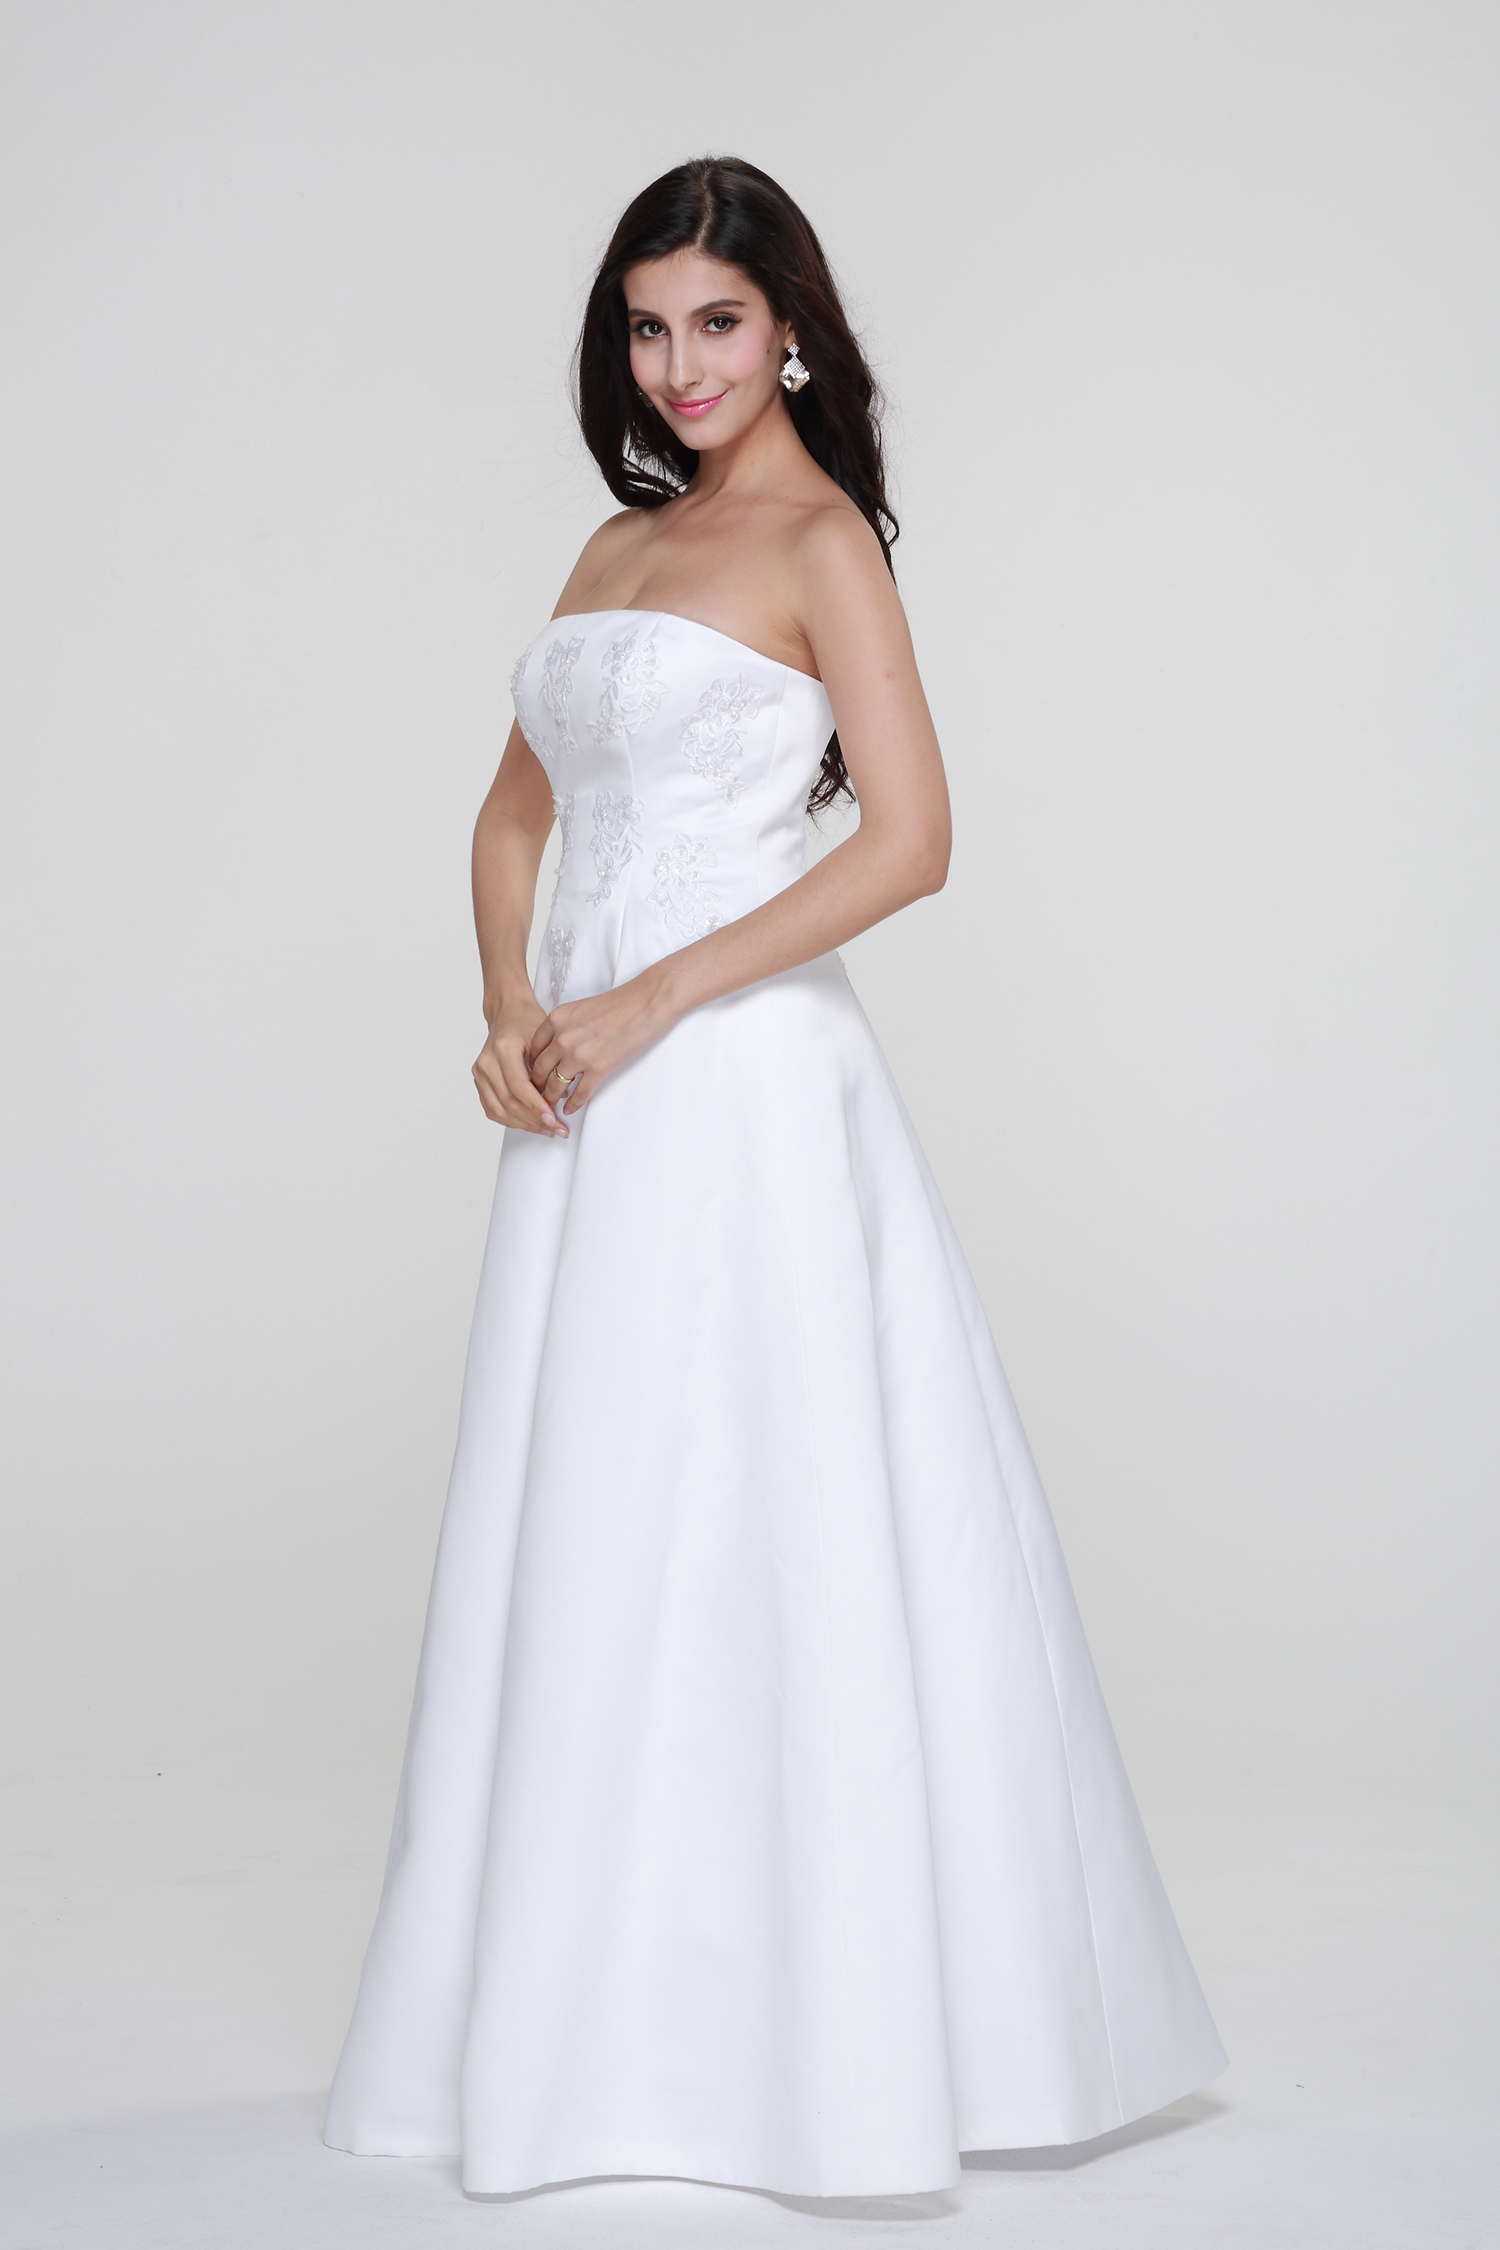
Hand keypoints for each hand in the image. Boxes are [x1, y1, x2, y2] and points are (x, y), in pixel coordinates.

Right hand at [472, 990, 566, 1136]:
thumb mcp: (544, 1039)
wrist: (507, 1012)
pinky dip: (511, 1120)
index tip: (552, 1119)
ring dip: (524, 1124)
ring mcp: (480, 1073)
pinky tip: (529, 1123)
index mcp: (502, 1049)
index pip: (518, 1087)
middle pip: (509, 1102)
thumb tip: (562, 1097)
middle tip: (556, 1129)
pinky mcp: (479, 1081)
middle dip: (534, 1120)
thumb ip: (550, 1068)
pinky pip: (493, 1109)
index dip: (536, 1107)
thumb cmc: (525, 1021)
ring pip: (499, 1110)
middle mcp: (486, 1062)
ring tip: (546, 1130)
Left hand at [526, 966, 677, 1116]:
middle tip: (536, 1096)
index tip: (532, 1076)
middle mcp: (563, 1037)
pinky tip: (570, 1108)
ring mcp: (580, 1053)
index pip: (534, 1050)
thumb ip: (566, 1026)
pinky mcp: (600, 1067)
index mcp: (557, 1019)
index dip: (531, 1067)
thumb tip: (558, 1047)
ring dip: (551, 1099)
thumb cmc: (620, 1003)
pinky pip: (581, 1093)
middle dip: (536, 1087)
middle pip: (540, 1070)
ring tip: (550, 1107)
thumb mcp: (581, 1008)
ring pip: (556, 1085)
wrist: (647, 1001)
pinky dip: (574, 1104)